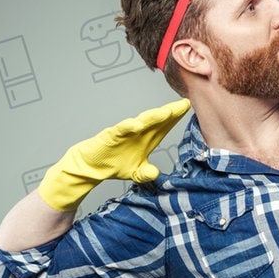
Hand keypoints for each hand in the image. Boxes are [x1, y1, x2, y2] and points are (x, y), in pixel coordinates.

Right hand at [38, 98, 190, 211]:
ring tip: (167, 112)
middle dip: (170, 112)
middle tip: (183, 104)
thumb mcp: (135, 173)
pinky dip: (128, 127)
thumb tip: (156, 173)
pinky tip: (137, 124)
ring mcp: (125, 133)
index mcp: (146, 139)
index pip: (164, 126)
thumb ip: (146, 173)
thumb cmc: (113, 163)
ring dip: (154, 117)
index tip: (188, 108)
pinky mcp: (111, 136)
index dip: (176, 118)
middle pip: (156, 120)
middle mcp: (137, 132)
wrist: (90, 165)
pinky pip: (121, 129)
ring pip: (142, 122)